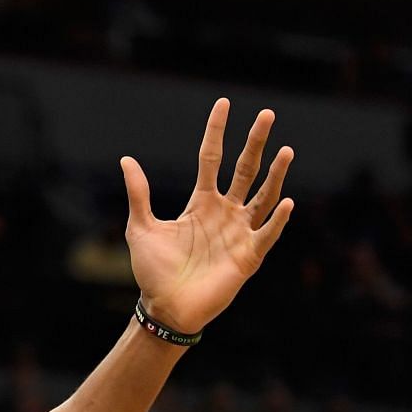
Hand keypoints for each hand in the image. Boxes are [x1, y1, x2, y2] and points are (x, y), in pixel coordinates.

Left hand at [121, 98, 294, 333]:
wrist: (164, 308)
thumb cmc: (153, 271)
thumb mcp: (141, 227)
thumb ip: (139, 194)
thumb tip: (126, 159)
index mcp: (200, 203)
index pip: (211, 159)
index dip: (216, 132)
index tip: (224, 103)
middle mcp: (225, 213)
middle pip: (244, 170)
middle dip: (255, 143)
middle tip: (267, 115)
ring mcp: (239, 232)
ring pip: (262, 196)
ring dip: (275, 175)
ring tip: (285, 151)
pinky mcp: (249, 256)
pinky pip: (266, 234)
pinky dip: (276, 219)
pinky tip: (285, 202)